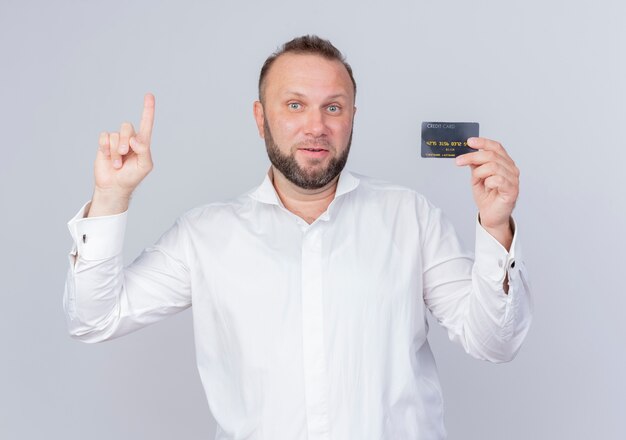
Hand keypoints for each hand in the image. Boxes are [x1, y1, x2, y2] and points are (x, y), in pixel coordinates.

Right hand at [88, 93, 154, 216]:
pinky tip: (108, 157)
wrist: (114, 186)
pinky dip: (106, 148)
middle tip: (125, 154)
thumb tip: (135, 139)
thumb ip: (144, 150)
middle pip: (127, 127)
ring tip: (117, 163)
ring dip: (116, 151)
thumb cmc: (132, 176)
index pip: (146, 123)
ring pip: (115, 135)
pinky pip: (104, 137)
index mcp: (142, 142)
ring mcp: (116, 140)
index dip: (148, 109)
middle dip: (125, 142)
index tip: (149, 95)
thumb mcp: (145, 166)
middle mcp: (129, 138)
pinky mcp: (104, 144)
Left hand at [455, 137, 519, 248]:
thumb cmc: (487, 196)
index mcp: (504, 163)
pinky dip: (488, 181)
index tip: (469, 141)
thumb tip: (468, 153)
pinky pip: (499, 180)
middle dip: (472, 156)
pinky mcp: (512, 191)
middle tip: (459, 161)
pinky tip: (487, 186)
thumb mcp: (477, 177)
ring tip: (477, 179)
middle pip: (492, 155)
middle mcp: (511, 169)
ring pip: (494, 166)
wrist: (490, 216)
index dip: (483, 142)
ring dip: (480, 171)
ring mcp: (513, 179)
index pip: (496, 147)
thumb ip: (475, 165)